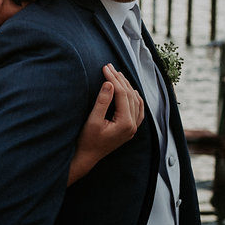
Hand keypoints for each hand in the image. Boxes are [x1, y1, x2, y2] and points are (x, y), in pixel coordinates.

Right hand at [68, 65, 143, 183]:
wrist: (87, 157)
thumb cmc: (87, 140)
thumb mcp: (92, 120)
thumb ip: (102, 102)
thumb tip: (109, 83)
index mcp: (125, 123)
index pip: (122, 94)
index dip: (113, 79)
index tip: (105, 68)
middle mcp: (133, 125)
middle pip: (130, 96)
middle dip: (120, 80)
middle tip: (109, 67)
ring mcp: (133, 128)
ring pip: (136, 101)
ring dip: (127, 87)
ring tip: (117, 74)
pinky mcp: (130, 129)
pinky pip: (138, 110)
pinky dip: (134, 98)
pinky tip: (130, 91)